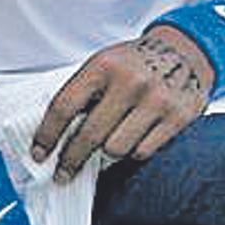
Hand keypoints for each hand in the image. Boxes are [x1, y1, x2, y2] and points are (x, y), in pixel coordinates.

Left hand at [31, 27, 211, 180]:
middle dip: (71, 160)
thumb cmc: (136, 63)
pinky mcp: (179, 116)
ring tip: (108, 145)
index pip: (65, 106)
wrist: (185, 51)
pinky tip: (134, 140)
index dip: (47, 135)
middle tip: (62, 174)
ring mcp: (157, 99)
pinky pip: (143, 152)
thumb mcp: (105, 64)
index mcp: (105, 65)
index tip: (39, 154)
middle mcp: (131, 81)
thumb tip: (53, 136)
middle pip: (89, 135)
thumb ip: (82, 93)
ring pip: (116, 149)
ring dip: (108, 153)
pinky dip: (134, 151)